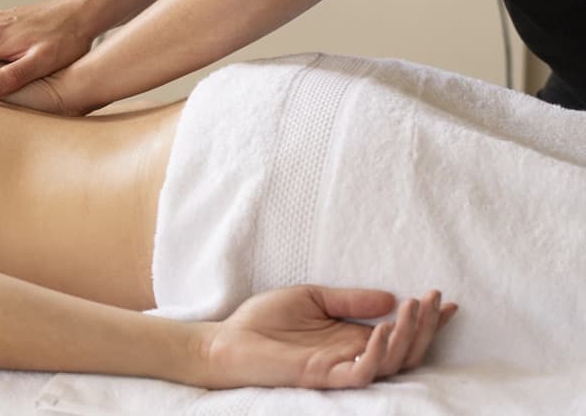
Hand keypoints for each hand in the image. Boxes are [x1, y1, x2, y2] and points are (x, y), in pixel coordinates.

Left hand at [193, 286, 457, 389]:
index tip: (447, 301)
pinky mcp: (324, 376)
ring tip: (414, 306)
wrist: (226, 340)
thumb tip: (390, 297)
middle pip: (405, 350)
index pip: (399, 332)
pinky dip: (378, 351)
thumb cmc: (263, 321)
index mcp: (350, 338)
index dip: (426, 320)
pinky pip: (362, 371)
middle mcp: (351, 355)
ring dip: (408, 334)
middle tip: (435, 298)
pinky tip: (385, 328)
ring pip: (391, 361)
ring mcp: (340, 368)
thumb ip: (350, 300)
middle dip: (425, 325)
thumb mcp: (313, 298)